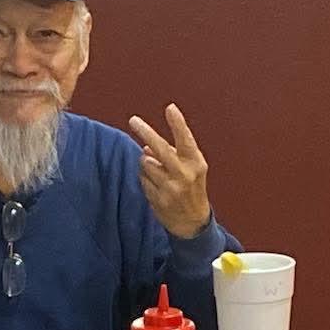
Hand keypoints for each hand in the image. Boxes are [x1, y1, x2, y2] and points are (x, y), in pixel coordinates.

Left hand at [125, 103, 213, 239]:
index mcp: (196, 163)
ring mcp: (171, 187)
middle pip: (160, 148)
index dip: (178, 123)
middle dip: (145, 132)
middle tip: (133, 120)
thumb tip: (147, 146)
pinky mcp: (159, 199)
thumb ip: (173, 154)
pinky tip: (155, 185)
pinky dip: (145, 178)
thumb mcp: (191, 168)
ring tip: (157, 171)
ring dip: (146, 163)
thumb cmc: (192, 188)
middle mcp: (184, 174)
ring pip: (146, 163)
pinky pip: (142, 179)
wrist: (193, 222)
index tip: (170, 108)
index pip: (185, 139)